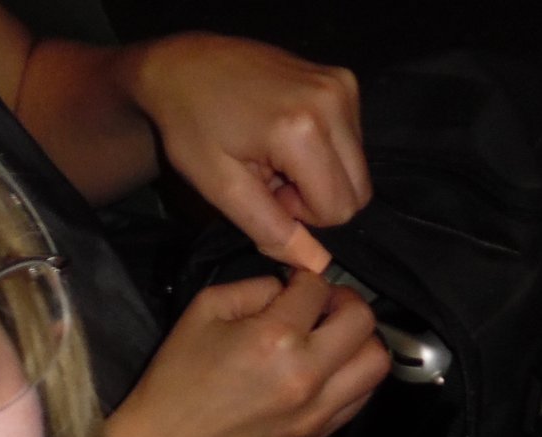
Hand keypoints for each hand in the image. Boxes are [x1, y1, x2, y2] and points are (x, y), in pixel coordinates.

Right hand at [101, 269, 388, 436]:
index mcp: (274, 339)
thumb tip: (287, 289)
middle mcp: (306, 375)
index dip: (304, 279)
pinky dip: (352, 376)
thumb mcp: (203, 311)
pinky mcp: (316, 436)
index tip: (292, 287)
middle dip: (344, 302)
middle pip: (362, 321)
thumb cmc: (175, 382)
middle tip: (321, 306)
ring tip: (331, 338)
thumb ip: (254, 288)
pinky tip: (326, 371)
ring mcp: (316, 412)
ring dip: (358, 341)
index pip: (317, 288)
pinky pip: (360, 398)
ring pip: (375, 362)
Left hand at [119, 33, 366, 270]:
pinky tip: (284, 139)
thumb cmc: (191, 128)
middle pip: (357, 191)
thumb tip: (316, 264)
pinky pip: (352, 142)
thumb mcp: (221, 187)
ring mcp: (342, 86)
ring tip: (273, 158)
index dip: (302, 217)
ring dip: (319, 177)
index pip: (338, 209)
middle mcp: (335, 102)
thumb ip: (271, 229)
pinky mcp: (343, 81)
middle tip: (269, 180)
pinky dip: (323, 153)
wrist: (184, 68)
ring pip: (357, 169)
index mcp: (304, 130)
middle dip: (316, 199)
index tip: (265, 194)